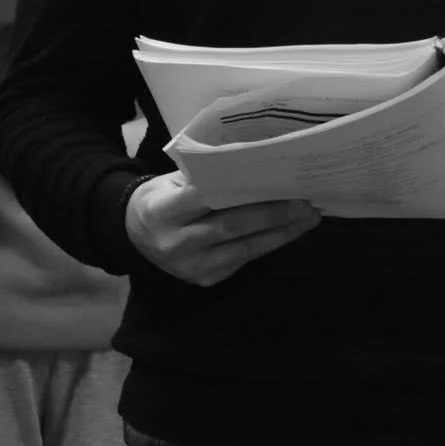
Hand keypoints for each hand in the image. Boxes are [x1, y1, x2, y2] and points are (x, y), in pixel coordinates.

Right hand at [125, 171, 320, 286]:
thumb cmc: (160, 200)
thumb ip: (203, 178)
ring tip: (309, 217)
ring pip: (244, 248)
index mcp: (161, 211)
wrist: (135, 237)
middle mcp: (176, 242)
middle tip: (306, 201)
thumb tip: (253, 166)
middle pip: (231, 226)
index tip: (273, 177)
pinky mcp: (206, 279)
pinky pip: (244, 260)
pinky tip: (290, 231)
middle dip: (272, 213)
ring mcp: (192, 266)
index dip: (239, 188)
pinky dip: (270, 243)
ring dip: (281, 232)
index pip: (203, 197)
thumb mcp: (171, 182)